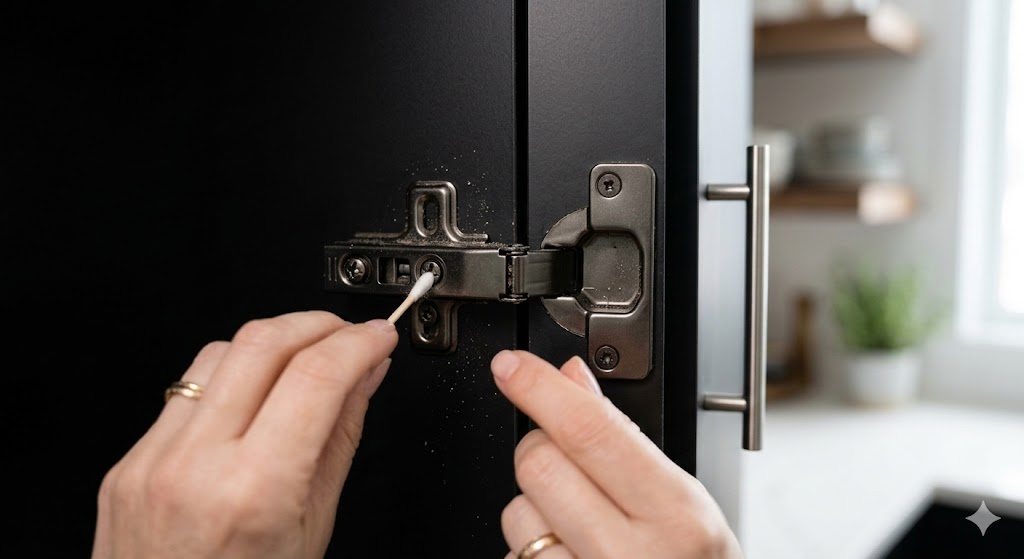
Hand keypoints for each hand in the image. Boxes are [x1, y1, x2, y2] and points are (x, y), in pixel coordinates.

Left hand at [91, 311, 397, 558]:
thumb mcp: (313, 528)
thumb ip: (339, 439)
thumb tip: (364, 378)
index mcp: (253, 491)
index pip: (316, 377)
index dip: (358, 343)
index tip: (378, 336)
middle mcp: (194, 466)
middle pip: (263, 344)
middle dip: (318, 324)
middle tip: (350, 334)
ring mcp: (152, 460)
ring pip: (220, 353)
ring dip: (274, 342)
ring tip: (306, 360)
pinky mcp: (129, 460)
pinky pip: (185, 390)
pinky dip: (232, 377)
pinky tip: (255, 395)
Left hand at [492, 351, 743, 558]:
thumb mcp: (682, 499)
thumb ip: (624, 438)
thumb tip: (572, 380)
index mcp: (675, 514)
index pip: (590, 431)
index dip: (540, 389)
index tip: (511, 368)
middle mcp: (629, 555)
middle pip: (539, 464)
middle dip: (541, 448)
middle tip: (568, 463)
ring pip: (516, 514)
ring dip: (532, 508)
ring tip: (578, 525)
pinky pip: (513, 556)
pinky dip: (531, 548)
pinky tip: (567, 555)